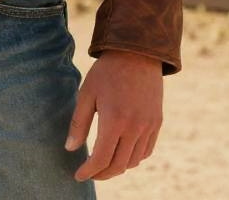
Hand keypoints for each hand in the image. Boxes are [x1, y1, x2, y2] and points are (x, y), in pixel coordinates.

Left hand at [65, 50, 162, 180]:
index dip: (89, 171)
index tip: (78, 175)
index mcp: (114, 120)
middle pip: (118, 165)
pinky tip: (121, 152)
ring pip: (133, 161)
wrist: (137, 52)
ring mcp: (149, 126)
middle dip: (102, 174)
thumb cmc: (107, 71)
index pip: (102, 159)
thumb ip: (78, 123)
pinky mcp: (157, 123)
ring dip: (118, 166)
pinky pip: (146, 151)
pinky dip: (133, 158)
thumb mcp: (87, 93)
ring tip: (104, 162)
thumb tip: (70, 149)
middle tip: (90, 172)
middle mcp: (134, 127)